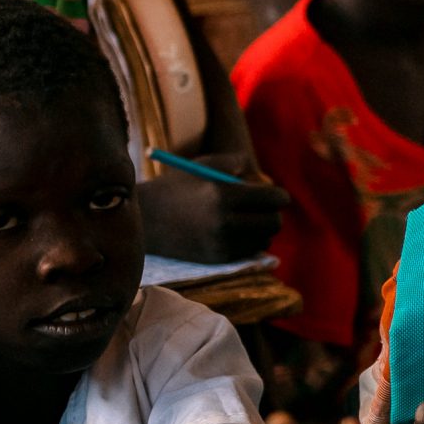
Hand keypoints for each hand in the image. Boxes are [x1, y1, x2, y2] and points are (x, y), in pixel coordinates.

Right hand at [136, 156, 288, 263]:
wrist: (144, 218)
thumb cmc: (178, 185)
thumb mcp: (206, 164)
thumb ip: (240, 165)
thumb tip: (267, 181)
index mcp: (223, 195)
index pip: (272, 199)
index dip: (278, 195)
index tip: (276, 195)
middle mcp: (225, 222)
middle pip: (274, 222)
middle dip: (273, 213)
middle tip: (266, 208)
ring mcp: (221, 244)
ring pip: (265, 239)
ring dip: (262, 229)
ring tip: (245, 219)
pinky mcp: (217, 259)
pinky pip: (249, 252)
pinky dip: (249, 242)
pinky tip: (235, 232)